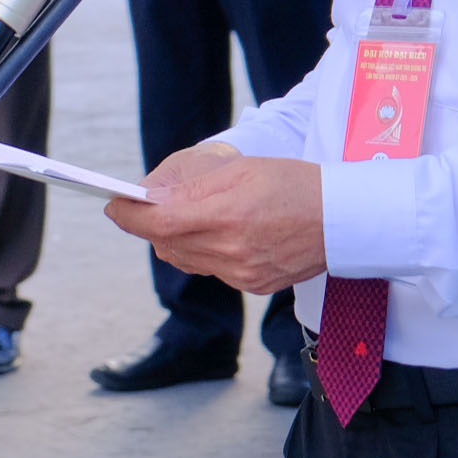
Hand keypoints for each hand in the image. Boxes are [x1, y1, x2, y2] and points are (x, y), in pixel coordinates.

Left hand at [103, 147, 326, 293]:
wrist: (344, 220)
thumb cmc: (295, 184)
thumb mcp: (241, 170)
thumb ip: (193, 187)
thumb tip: (150, 197)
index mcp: (227, 215)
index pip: (158, 222)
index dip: (129, 214)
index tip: (114, 205)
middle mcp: (231, 252)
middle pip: (167, 243)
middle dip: (151, 224)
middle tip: (145, 206)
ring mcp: (242, 274)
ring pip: (186, 259)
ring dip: (176, 238)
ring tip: (186, 216)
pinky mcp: (253, 286)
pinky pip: (211, 270)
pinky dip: (204, 252)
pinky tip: (219, 234)